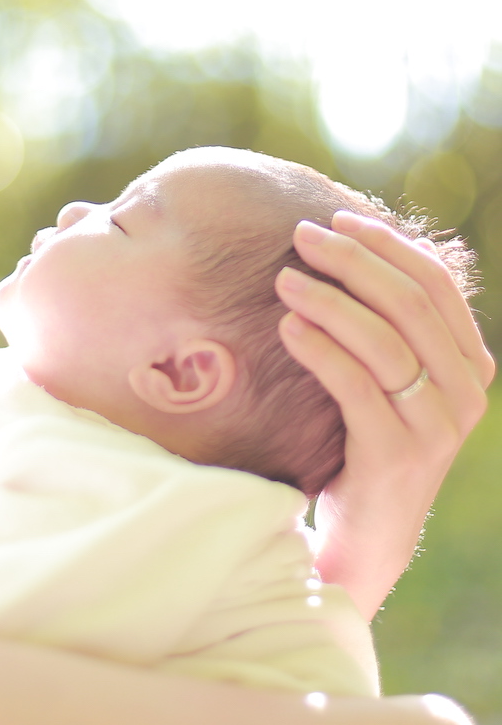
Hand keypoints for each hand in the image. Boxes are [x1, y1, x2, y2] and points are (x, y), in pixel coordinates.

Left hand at [274, 210, 493, 619]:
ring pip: (385, 342)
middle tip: (301, 236)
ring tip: (283, 279)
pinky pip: (356, 388)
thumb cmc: (364, 439)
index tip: (337, 217)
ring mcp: (435, 428)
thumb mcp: (386, 378)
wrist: (366, 535)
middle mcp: (463, 394)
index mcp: (468, 364)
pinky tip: (286, 327)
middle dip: (353, 261)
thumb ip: (384, 326)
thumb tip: (342, 248)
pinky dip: (320, 349)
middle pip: (410, 304)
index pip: (436, 284)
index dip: (387, 244)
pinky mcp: (396, 457)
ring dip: (330, 301)